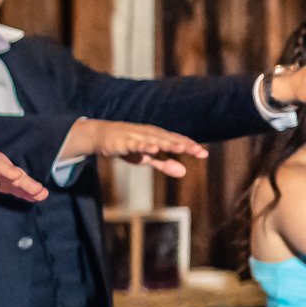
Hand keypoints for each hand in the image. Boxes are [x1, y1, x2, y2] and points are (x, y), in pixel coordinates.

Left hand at [0, 141, 46, 203]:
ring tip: (41, 195)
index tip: (16, 175)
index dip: (3, 168)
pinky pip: (5, 184)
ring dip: (24, 185)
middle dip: (21, 179)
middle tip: (37, 190)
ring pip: (8, 176)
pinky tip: (32, 196)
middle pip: (4, 168)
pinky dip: (18, 190)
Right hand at [72, 119, 208, 179]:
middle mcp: (150, 134)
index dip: (190, 147)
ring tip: (181, 148)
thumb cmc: (127, 145)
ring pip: (156, 140)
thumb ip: (165, 164)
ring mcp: (137, 137)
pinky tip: (153, 149)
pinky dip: (145, 145)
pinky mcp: (124, 141)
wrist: (101, 136)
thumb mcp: (147, 158)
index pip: (177, 141)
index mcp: (158, 137)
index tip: (204, 154)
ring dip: (168, 144)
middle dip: (185, 145)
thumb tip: (184, 172)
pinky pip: (136, 144)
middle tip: (199, 151)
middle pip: (170, 140)